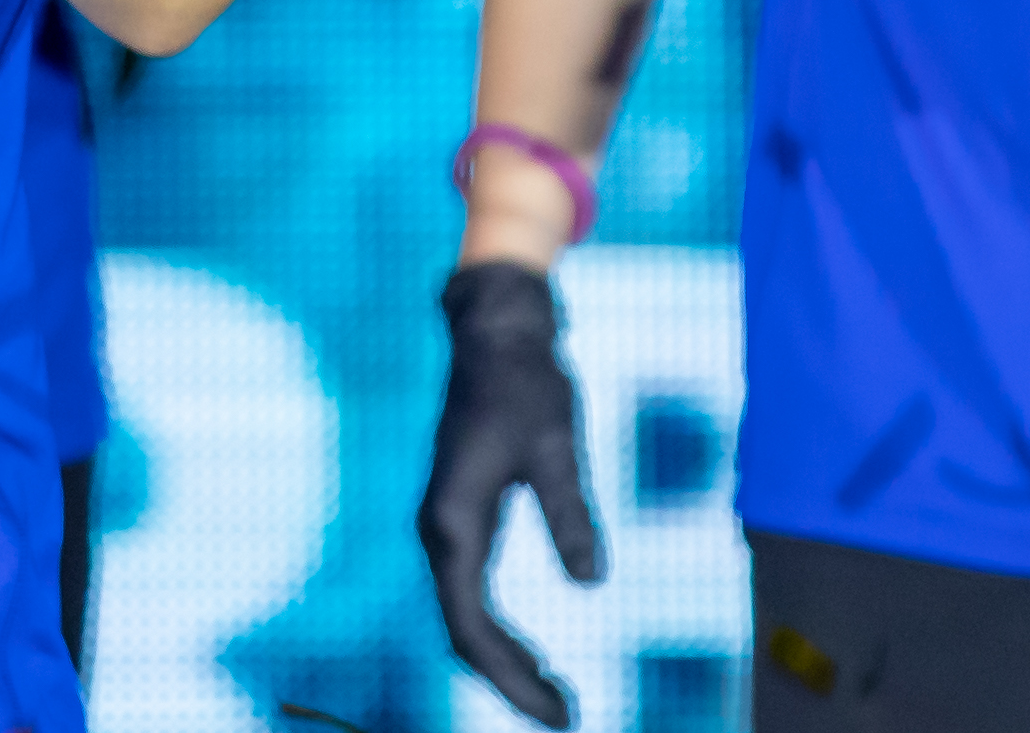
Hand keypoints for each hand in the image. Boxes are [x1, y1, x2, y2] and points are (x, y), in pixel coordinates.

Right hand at [418, 259, 599, 728]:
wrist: (494, 333)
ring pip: (464, 614)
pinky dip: (498, 630)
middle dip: (509, 679)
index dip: (510, 678)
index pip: (471, 623)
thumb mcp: (558, 446)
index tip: (558, 710)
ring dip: (502, 660)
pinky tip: (533, 652)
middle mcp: (439, 527)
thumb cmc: (526, 382)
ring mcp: (445, 523)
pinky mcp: (460, 517)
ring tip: (554, 694)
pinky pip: (470, 593)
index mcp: (454, 518)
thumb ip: (571, 512)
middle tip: (565, 715)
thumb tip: (590, 581)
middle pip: (463, 629)